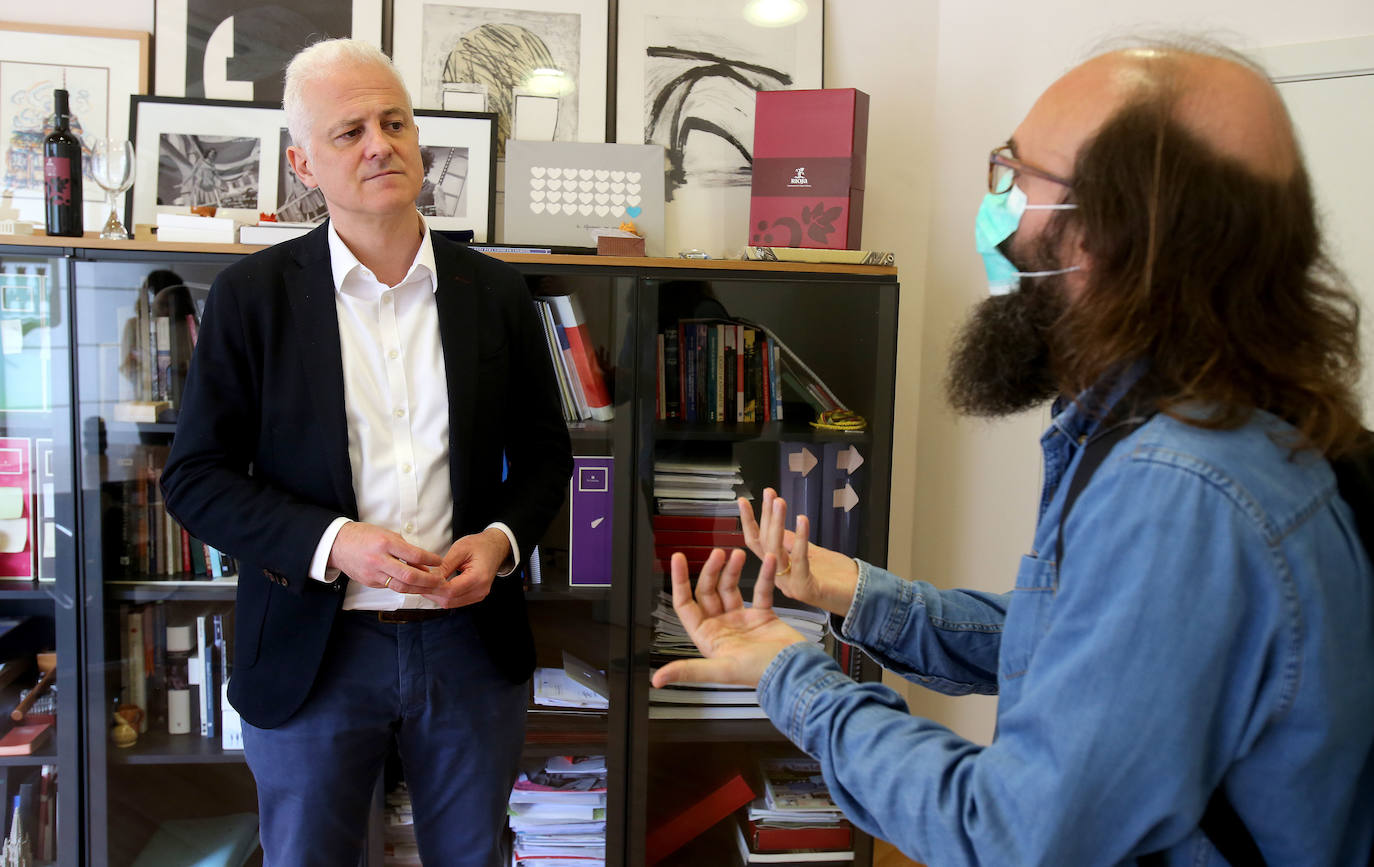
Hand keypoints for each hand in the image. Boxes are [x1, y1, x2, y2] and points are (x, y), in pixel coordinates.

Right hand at [328, 522, 444, 592]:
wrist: (338, 544)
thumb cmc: (365, 535)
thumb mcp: (387, 534)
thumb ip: (405, 549)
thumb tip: (424, 565)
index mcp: (385, 543)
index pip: (414, 554)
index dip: (430, 559)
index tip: (439, 561)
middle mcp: (379, 559)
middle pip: (409, 575)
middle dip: (428, 581)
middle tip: (441, 581)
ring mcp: (373, 573)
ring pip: (401, 587)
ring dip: (419, 589)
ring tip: (432, 588)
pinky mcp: (369, 582)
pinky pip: (390, 587)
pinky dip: (405, 587)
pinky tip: (415, 586)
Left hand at [423, 527, 510, 607]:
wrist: (495, 548)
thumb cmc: (480, 545)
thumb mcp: (460, 549)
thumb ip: (445, 565)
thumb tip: (428, 576)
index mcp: (479, 578)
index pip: (451, 590)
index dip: (433, 586)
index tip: (419, 579)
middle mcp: (480, 590)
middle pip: (449, 599)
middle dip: (430, 592)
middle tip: (415, 582)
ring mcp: (478, 595)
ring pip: (450, 603)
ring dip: (435, 595)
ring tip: (421, 584)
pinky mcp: (474, 596)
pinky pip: (454, 601)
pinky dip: (442, 595)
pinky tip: (433, 586)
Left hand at [650, 548, 807, 688]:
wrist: (795, 672)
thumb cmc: (759, 673)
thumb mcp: (721, 670)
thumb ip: (689, 670)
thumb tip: (657, 680)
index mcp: (707, 637)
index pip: (686, 604)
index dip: (680, 581)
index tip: (678, 559)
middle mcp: (721, 627)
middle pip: (709, 591)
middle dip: (712, 570)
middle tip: (718, 553)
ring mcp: (741, 620)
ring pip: (731, 588)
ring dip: (733, 570)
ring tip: (737, 554)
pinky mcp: (762, 616)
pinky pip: (760, 591)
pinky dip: (764, 576)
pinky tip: (767, 561)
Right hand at [740, 489, 857, 616]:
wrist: (861, 598)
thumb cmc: (838, 578)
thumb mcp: (812, 553)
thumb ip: (793, 542)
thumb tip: (778, 525)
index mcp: (778, 569)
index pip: (757, 542)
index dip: (749, 521)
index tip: (744, 501)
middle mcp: (779, 578)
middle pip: (764, 544)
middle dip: (766, 516)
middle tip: (769, 494)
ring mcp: (790, 585)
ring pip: (776, 551)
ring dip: (778, 523)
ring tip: (780, 502)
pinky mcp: (804, 589)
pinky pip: (799, 560)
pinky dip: (800, 538)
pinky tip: (801, 520)